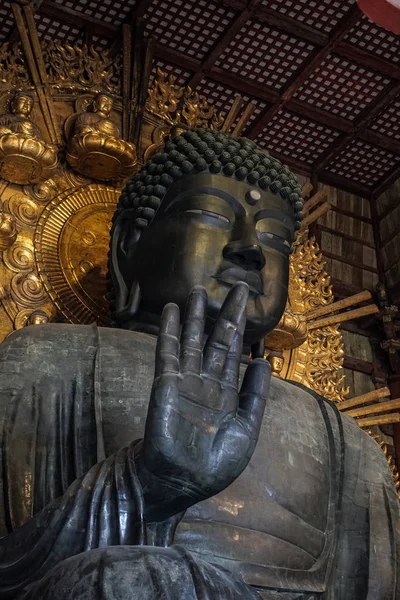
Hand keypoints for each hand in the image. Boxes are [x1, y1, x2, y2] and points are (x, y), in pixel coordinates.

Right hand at [137, 282, 270, 520]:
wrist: (182, 482)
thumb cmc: (215, 464)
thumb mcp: (246, 430)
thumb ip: (254, 396)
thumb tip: (265, 362)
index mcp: (227, 391)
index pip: (235, 351)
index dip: (241, 327)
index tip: (248, 303)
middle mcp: (207, 380)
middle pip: (217, 339)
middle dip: (226, 314)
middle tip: (237, 286)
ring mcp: (185, 380)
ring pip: (191, 340)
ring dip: (194, 316)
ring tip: (197, 291)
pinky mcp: (165, 383)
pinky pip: (168, 352)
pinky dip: (169, 331)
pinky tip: (171, 311)